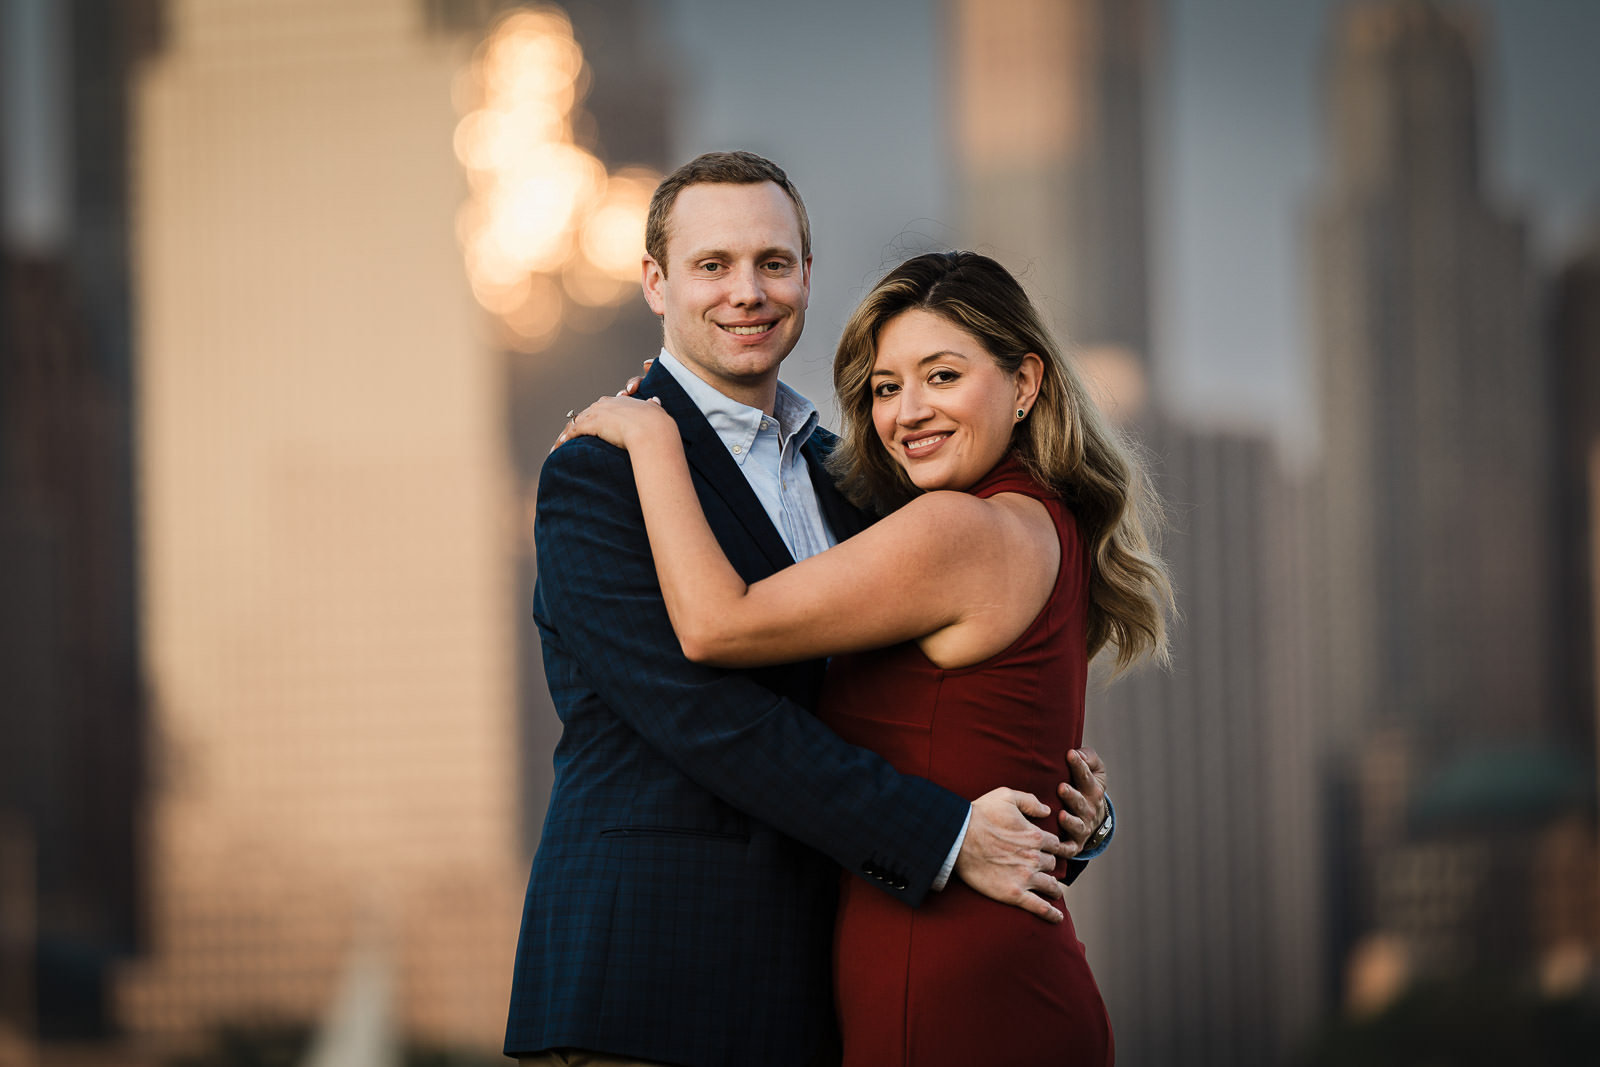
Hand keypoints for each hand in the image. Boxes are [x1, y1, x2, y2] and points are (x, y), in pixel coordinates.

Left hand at [556, 394, 672, 452]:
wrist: (652, 430)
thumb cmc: (657, 424)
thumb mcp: (655, 411)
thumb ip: (653, 406)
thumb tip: (654, 400)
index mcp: (619, 402)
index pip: (602, 408)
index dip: (596, 417)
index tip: (593, 426)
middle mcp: (606, 404)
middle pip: (586, 413)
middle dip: (578, 425)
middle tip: (570, 438)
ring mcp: (597, 413)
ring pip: (577, 421)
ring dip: (567, 433)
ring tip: (560, 444)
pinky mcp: (591, 424)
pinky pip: (574, 430)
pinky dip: (566, 438)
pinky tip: (560, 447)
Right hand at [954, 787, 1067, 923]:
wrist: (957, 836)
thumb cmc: (979, 814)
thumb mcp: (1006, 796)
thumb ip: (1030, 801)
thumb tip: (1048, 809)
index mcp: (1035, 835)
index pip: (1055, 844)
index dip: (1052, 846)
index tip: (1048, 849)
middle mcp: (1035, 857)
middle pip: (1052, 864)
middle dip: (1048, 864)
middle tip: (1042, 867)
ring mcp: (1025, 877)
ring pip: (1051, 885)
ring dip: (1053, 887)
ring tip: (1053, 891)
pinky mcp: (1014, 894)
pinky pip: (1040, 907)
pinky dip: (1051, 914)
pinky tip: (1057, 918)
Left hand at [1056, 747, 1108, 852]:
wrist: (1095, 819)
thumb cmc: (1087, 788)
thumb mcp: (1095, 771)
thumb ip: (1089, 758)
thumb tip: (1078, 752)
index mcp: (1092, 790)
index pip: (1086, 777)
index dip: (1079, 766)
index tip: (1070, 754)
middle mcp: (1089, 809)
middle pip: (1080, 802)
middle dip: (1072, 796)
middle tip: (1061, 787)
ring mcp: (1083, 827)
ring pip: (1076, 825)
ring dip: (1069, 821)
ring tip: (1060, 815)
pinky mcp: (1075, 843)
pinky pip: (1069, 848)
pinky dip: (1063, 848)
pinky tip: (1054, 846)